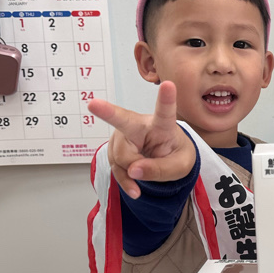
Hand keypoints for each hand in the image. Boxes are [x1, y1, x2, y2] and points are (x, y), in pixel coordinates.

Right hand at [88, 81, 195, 198]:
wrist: (166, 160)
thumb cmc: (176, 156)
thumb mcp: (180, 167)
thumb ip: (160, 170)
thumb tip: (133, 170)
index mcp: (163, 125)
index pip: (164, 112)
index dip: (166, 99)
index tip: (168, 84)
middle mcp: (139, 125)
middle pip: (123, 123)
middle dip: (107, 112)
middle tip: (93, 104)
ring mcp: (123, 136)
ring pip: (121, 157)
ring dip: (133, 172)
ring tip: (146, 170)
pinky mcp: (114, 148)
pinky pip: (116, 168)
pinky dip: (126, 180)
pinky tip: (134, 187)